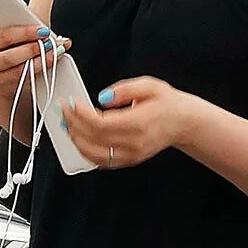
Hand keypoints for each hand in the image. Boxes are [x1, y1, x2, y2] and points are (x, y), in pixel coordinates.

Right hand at [0, 24, 69, 106]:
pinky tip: (50, 63)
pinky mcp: (5, 89)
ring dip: (40, 61)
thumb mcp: (13, 34)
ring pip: (19, 72)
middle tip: (50, 43)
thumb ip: (29, 27)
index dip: (25, 33)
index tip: (44, 30)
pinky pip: (25, 81)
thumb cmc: (8, 48)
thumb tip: (54, 22)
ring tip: (54, 53)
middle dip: (33, 49)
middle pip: (10, 57)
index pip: (4, 36)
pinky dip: (40, 71)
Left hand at [60, 77, 206, 169]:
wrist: (184, 122)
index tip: (70, 103)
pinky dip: (85, 151)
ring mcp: (131, 155)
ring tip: (67, 125)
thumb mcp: (149, 86)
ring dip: (75, 140)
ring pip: (93, 154)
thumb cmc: (167, 103)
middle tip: (64, 111)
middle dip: (73, 124)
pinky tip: (79, 138)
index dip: (80, 115)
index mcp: (138, 123)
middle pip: (93, 139)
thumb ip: (124, 89)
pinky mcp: (129, 160)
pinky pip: (101, 161)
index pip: (100, 124)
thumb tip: (102, 97)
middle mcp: (134, 143)